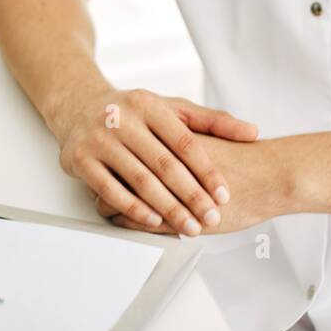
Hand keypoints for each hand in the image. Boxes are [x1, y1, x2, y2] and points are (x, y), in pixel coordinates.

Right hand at [54, 87, 258, 235]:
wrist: (78, 106)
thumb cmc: (134, 111)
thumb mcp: (172, 108)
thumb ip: (213, 120)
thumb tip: (253, 132)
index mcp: (149, 104)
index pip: (185, 141)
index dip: (206, 170)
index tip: (223, 194)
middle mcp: (123, 119)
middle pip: (164, 164)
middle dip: (191, 195)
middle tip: (211, 218)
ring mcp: (99, 139)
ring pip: (139, 180)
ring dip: (167, 208)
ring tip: (189, 226)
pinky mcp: (80, 159)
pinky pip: (110, 190)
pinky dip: (133, 209)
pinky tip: (154, 222)